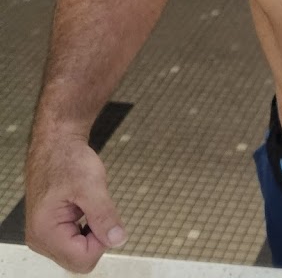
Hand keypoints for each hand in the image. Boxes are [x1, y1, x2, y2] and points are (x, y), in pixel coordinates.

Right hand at [26, 135, 126, 273]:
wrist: (57, 144)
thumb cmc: (68, 159)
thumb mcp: (92, 184)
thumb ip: (104, 215)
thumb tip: (118, 239)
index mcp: (45, 232)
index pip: (83, 259)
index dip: (102, 239)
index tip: (102, 212)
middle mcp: (40, 240)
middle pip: (80, 260)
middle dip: (95, 236)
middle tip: (94, 207)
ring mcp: (43, 237)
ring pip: (78, 253)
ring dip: (91, 231)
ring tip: (85, 206)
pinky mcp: (50, 231)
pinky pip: (74, 243)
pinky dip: (85, 228)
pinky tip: (82, 209)